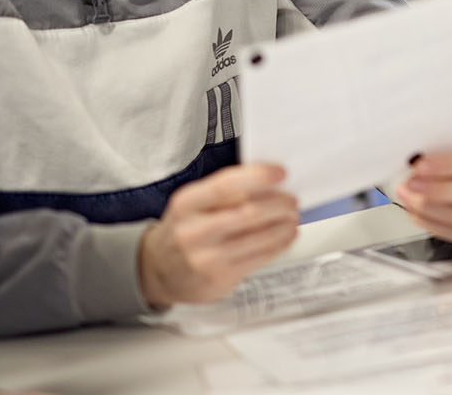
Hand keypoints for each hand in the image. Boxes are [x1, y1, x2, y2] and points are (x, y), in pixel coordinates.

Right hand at [137, 163, 298, 307]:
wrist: (157, 271)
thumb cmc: (184, 230)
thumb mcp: (192, 205)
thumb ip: (224, 193)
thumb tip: (270, 181)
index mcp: (186, 204)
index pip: (224, 186)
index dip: (257, 177)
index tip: (281, 172)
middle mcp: (193, 231)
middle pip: (248, 212)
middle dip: (279, 204)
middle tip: (293, 200)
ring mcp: (206, 258)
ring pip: (259, 237)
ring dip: (284, 225)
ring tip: (293, 217)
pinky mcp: (220, 278)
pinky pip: (260, 258)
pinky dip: (280, 244)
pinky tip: (287, 236)